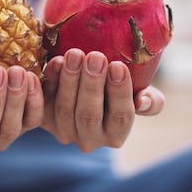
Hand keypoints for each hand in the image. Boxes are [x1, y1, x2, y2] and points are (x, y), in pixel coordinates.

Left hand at [41, 49, 164, 151]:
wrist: (82, 80)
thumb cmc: (115, 86)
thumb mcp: (137, 92)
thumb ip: (150, 100)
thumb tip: (142, 102)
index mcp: (115, 134)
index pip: (120, 118)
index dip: (119, 93)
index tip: (118, 66)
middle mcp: (88, 138)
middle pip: (89, 115)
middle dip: (92, 84)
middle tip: (95, 56)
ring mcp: (62, 130)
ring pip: (65, 108)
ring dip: (69, 80)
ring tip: (75, 53)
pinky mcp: (42, 117)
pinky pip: (41, 104)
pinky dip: (45, 85)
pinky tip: (50, 65)